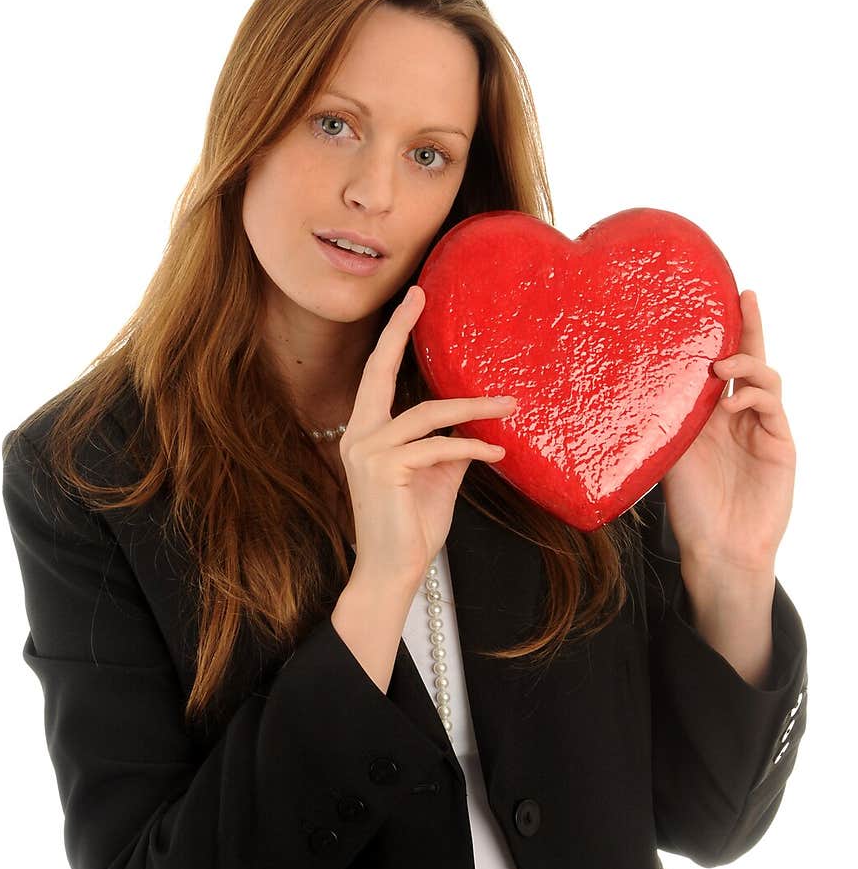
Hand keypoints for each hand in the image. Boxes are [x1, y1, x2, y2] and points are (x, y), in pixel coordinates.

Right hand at [340, 284, 514, 588]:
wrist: (393, 573)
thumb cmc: (412, 528)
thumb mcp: (437, 477)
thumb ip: (450, 444)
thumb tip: (478, 420)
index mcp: (366, 433)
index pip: (378, 375)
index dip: (394, 336)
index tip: (412, 300)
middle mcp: (359, 435)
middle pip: (379, 370)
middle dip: (400, 330)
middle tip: (419, 295)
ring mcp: (367, 451)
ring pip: (428, 413)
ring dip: (474, 406)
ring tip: (509, 403)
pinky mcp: (385, 469)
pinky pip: (439, 446)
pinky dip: (472, 446)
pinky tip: (497, 450)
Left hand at [661, 289, 795, 574]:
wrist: (718, 549)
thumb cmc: (690, 507)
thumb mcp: (667, 454)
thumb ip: (665, 419)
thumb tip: (631, 383)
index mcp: (709, 414)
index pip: (717, 365)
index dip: (719, 335)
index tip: (711, 300)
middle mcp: (737, 415)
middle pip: (750, 360)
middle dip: (750, 326)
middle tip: (744, 295)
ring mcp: (762, 428)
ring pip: (764, 378)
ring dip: (745, 363)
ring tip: (719, 365)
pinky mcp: (780, 445)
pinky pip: (771, 407)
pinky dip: (753, 396)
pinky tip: (731, 403)